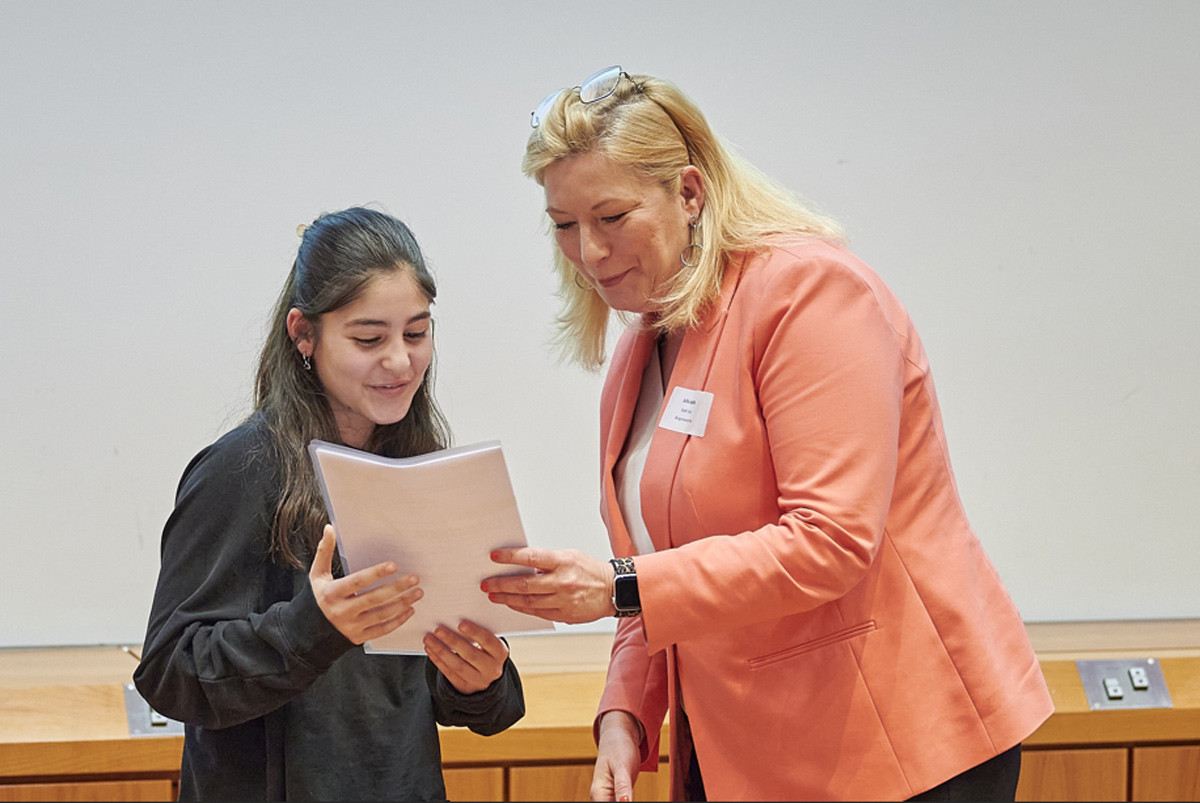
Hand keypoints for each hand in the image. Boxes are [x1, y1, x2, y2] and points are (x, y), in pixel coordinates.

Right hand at [309, 525, 421, 643]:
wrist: (310, 631)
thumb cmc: (319, 597)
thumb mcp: (317, 575)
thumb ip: (324, 551)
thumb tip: (329, 527)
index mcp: (332, 594)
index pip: (357, 582)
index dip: (376, 573)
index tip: (394, 565)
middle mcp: (342, 612)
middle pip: (374, 599)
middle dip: (397, 588)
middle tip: (415, 578)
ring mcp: (351, 627)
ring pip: (382, 615)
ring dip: (402, 603)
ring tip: (418, 593)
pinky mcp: (359, 638)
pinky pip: (382, 630)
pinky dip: (398, 620)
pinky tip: (409, 610)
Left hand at [424, 619, 508, 694]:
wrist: (487, 675)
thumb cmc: (486, 649)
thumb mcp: (489, 643)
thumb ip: (479, 633)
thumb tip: (456, 619)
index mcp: (500, 653)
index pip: (488, 641)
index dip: (475, 632)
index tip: (460, 623)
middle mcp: (492, 669)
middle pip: (470, 654)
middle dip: (453, 641)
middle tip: (438, 629)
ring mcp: (478, 681)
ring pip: (457, 665)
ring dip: (440, 651)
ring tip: (429, 639)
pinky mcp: (465, 687)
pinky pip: (449, 673)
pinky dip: (437, 660)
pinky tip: (430, 649)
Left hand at [483, 548, 615, 623]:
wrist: (613, 589)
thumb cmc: (590, 569)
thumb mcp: (569, 556)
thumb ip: (547, 560)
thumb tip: (521, 563)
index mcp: (563, 562)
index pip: (530, 557)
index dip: (510, 557)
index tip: (494, 557)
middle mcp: (562, 582)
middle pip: (525, 584)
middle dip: (502, 584)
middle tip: (486, 584)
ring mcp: (563, 601)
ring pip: (529, 602)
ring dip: (508, 599)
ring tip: (493, 596)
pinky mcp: (564, 615)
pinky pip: (538, 612)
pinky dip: (522, 609)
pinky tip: (512, 604)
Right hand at [591, 710, 641, 801]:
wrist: (619, 736)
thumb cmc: (618, 747)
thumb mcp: (622, 767)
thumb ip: (622, 787)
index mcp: (598, 793)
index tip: (628, 802)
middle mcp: (601, 798)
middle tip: (632, 798)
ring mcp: (610, 798)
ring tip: (632, 797)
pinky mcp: (618, 796)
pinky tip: (632, 798)